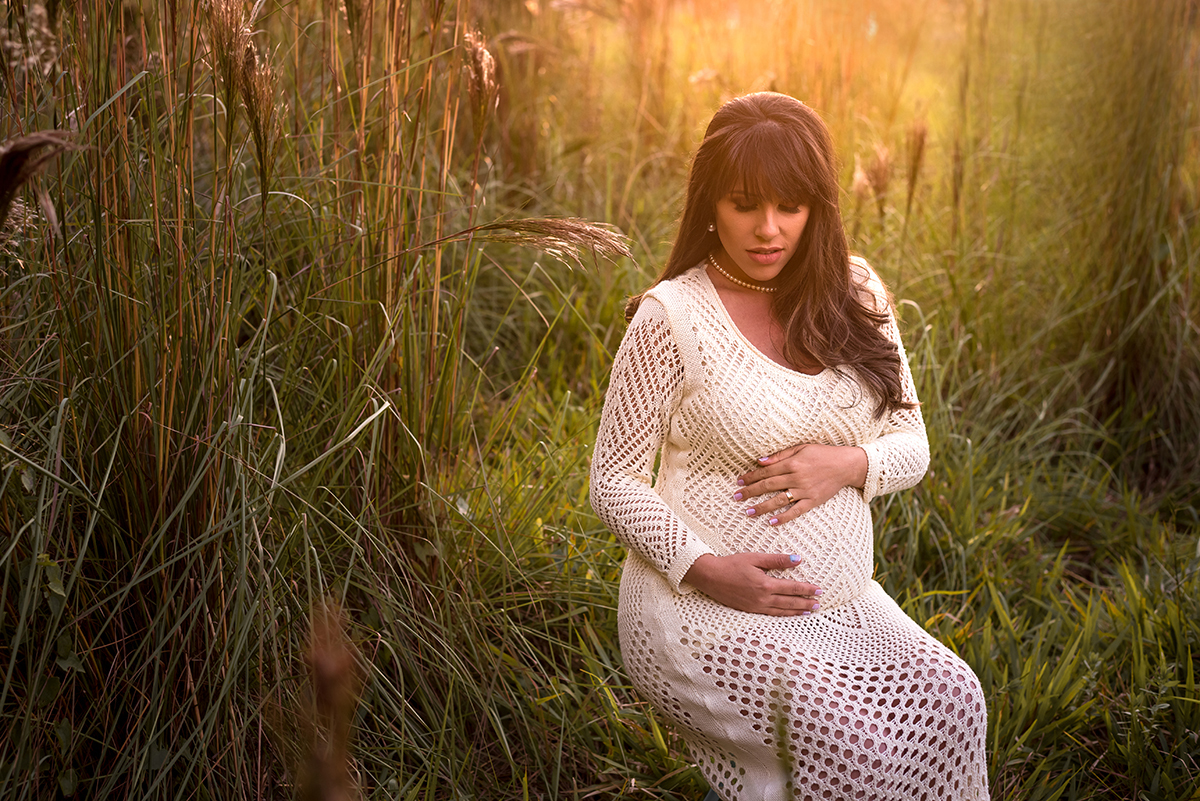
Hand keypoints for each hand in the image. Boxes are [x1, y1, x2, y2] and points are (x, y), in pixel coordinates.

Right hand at [683, 553, 821, 615]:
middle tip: (819, 603)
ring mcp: (756, 606)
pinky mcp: (749, 610)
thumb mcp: (755, 558)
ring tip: (809, 611)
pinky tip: (788, 614)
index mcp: (765, 584)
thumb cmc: (731, 564)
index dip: (807, 589)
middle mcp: (762, 598)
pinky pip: (771, 614)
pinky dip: (783, 615)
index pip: (792, 588)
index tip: (819, 590)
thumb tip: (798, 559)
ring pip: (782, 611)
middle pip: (790, 602)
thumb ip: (777, 560)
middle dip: (806, 602)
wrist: (710, 576)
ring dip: (797, 611)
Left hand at [735, 443, 867, 524]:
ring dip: (762, 507)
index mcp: (792, 463)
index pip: (766, 471)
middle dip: (750, 491)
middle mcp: (797, 477)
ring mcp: (805, 490)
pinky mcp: (813, 501)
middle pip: (768, 485)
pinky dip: (784, 517)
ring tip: (749, 512)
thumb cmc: (823, 453)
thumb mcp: (801, 448)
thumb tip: (760, 461)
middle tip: (736, 497)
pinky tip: (772, 522)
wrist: (846, 465)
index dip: (751, 476)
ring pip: (779, 500)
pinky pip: (796, 511)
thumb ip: (780, 455)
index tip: (739, 481)